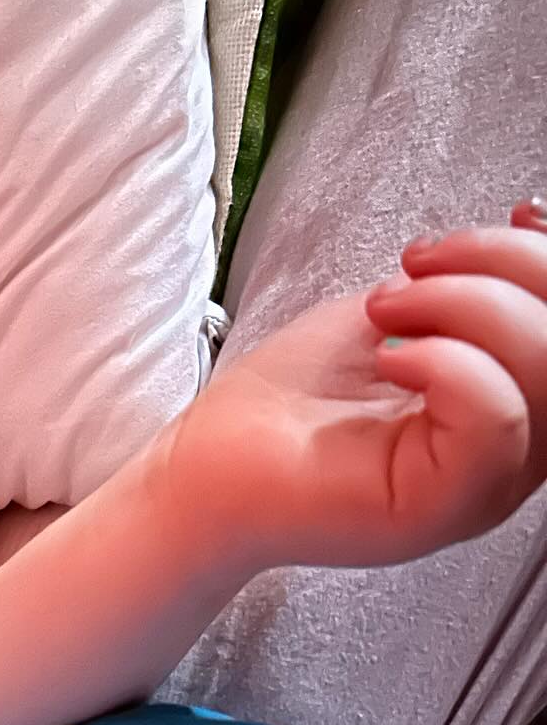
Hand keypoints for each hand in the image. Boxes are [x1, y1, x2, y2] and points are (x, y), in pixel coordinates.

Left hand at [164, 214, 546, 569]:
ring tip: (387, 307)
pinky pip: (494, 422)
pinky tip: (389, 357)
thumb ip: (466, 284)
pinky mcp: (440, 509)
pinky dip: (445, 363)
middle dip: (508, 268)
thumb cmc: (290, 402)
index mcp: (512, 407)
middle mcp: (513, 453)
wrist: (209, 465)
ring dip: (469, 306)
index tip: (516, 215)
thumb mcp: (397, 315)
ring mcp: (484, 487)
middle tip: (419, 263)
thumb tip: (529, 225)